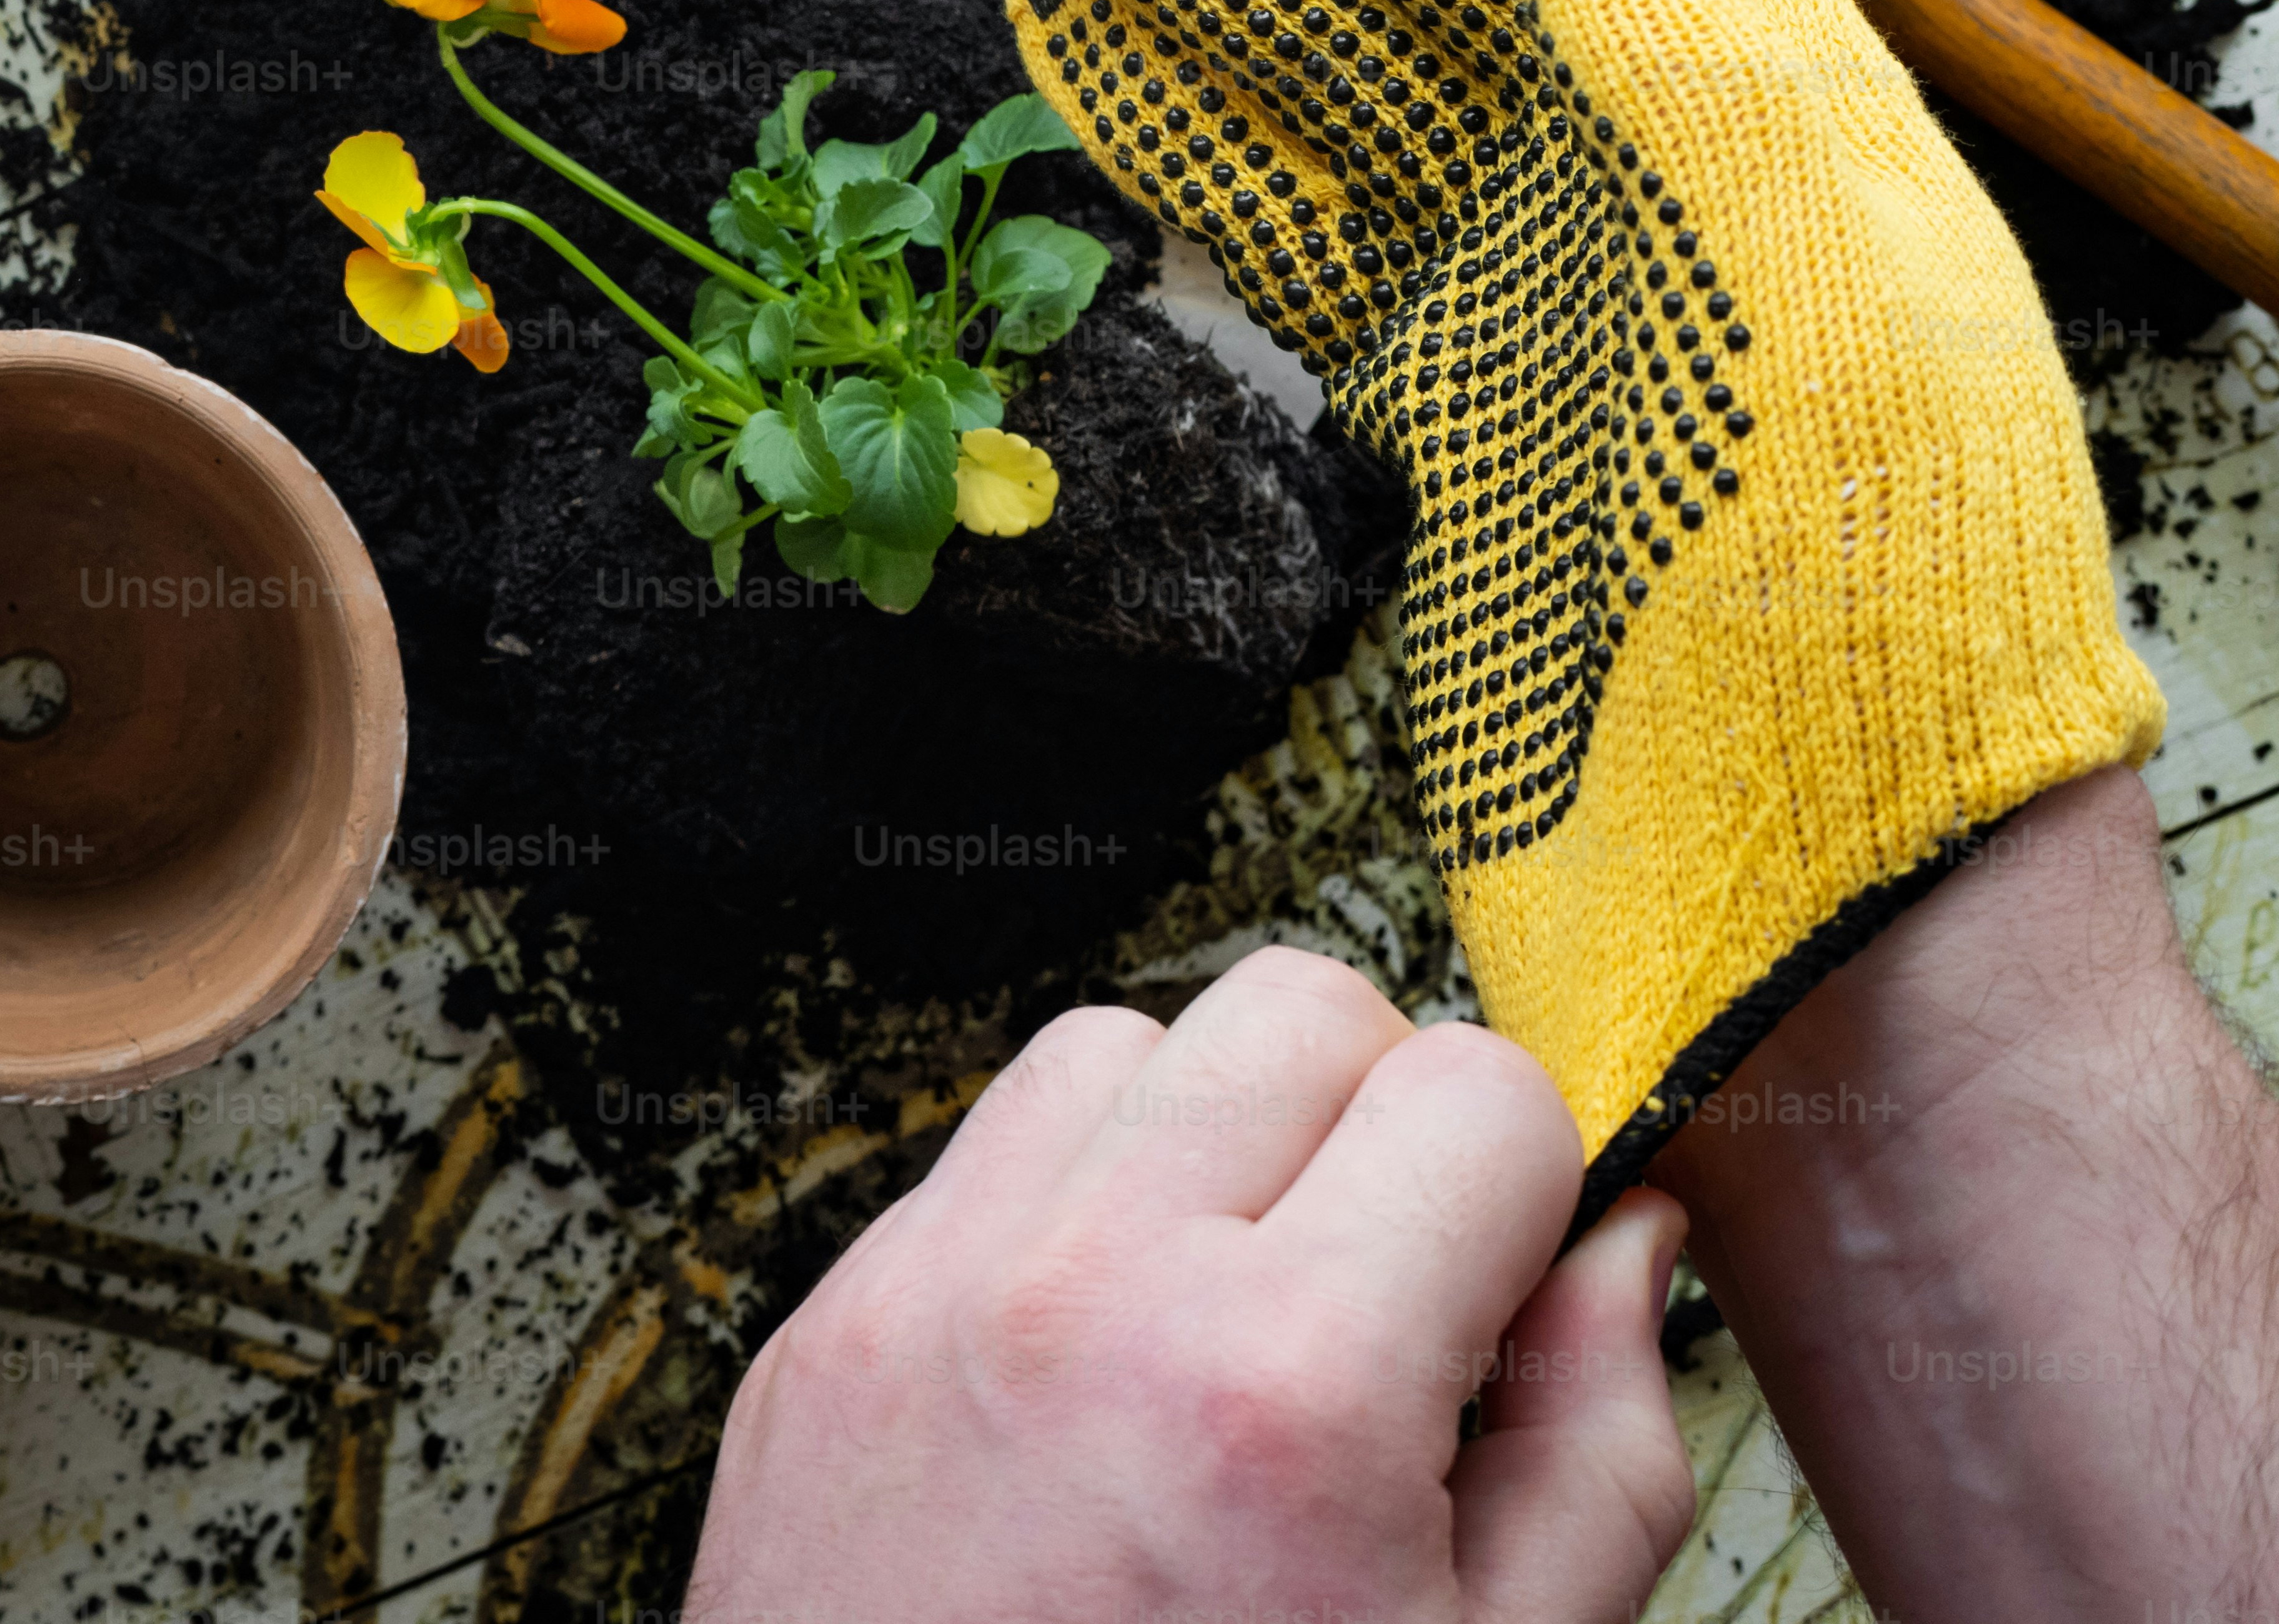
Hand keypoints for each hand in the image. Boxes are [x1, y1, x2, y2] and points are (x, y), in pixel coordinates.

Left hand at [689, 948, 1692, 1623]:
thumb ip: (1601, 1443)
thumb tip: (1625, 1245)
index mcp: (1280, 1388)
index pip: (1480, 1090)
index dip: (1536, 1186)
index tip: (1518, 1284)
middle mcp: (1088, 1296)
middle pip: (1299, 1009)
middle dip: (1382, 1119)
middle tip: (1396, 1288)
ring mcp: (928, 1293)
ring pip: (1125, 1044)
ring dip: (1213, 1140)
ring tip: (1248, 1316)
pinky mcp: (828, 1325)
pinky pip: (983, 1153)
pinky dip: (1073, 1209)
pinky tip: (1118, 1360)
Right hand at [970, 0, 2158, 1192]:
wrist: (1832, 960)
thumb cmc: (1889, 663)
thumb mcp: (1838, 297)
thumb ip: (1706, 44)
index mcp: (1758, 127)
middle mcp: (1638, 185)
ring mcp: (1525, 301)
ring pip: (1309, 45)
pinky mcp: (1434, 421)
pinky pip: (1262, 211)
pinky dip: (1154, 101)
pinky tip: (1068, 15)